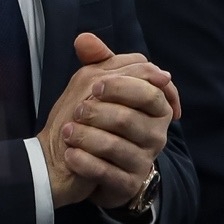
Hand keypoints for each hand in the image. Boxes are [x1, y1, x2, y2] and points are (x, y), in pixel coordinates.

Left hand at [39, 32, 178, 209]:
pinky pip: (104, 172)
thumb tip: (83, 38)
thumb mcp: (98, 86)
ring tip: (66, 133)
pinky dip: (82, 162)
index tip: (95, 88)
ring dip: (84, 137)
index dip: (121, 87)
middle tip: (77, 111)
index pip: (149, 91)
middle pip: (129, 118)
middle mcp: (157, 135)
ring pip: (114, 146)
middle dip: (97, 113)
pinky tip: (69, 155)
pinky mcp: (128, 184)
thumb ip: (98, 61)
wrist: (89, 163)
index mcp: (157, 107)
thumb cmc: (99, 120)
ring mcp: (143, 161)